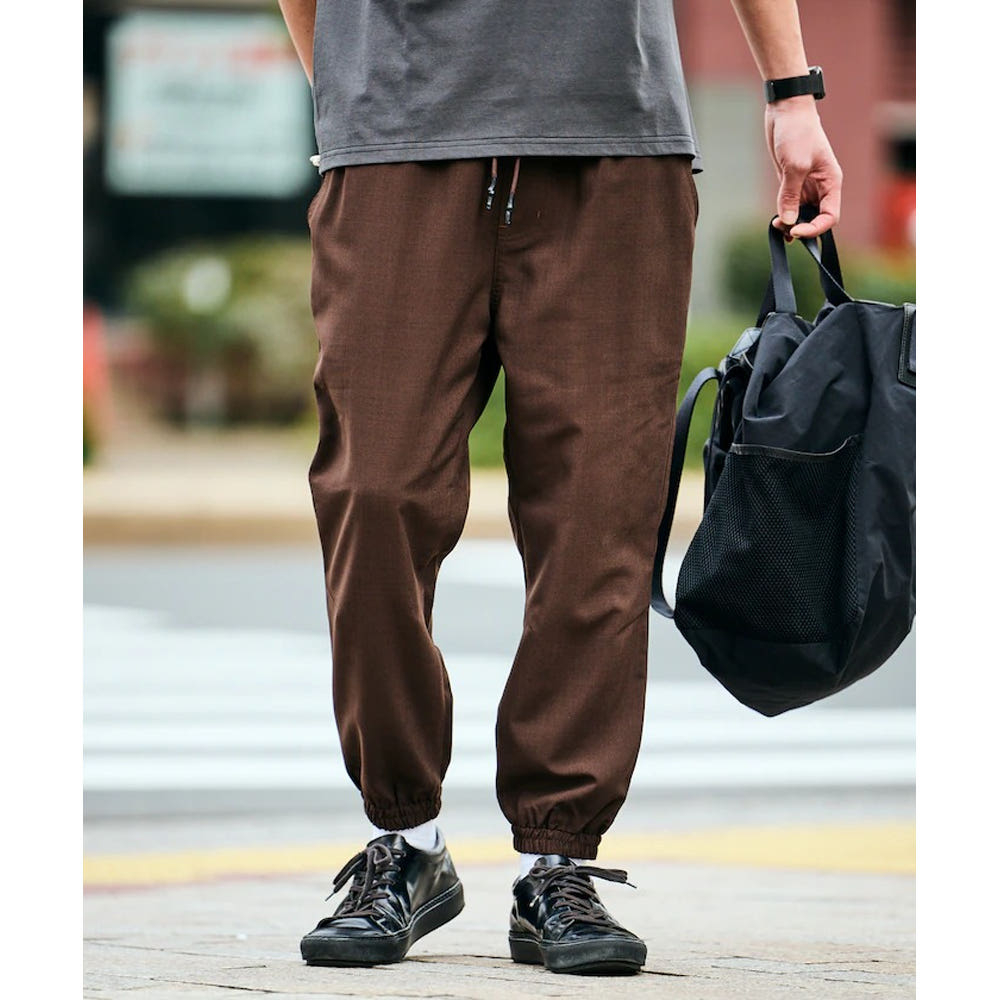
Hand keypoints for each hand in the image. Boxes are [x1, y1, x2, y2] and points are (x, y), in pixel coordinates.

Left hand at [765, 96, 842, 238]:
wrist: (786, 111)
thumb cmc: (797, 132)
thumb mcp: (795, 165)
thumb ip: (791, 195)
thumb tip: (788, 220)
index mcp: (831, 182)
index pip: (830, 216)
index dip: (815, 228)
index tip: (796, 231)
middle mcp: (821, 187)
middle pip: (816, 218)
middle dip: (801, 228)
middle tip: (782, 229)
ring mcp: (805, 186)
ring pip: (802, 214)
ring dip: (790, 224)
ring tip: (776, 225)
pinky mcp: (791, 183)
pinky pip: (790, 206)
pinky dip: (784, 215)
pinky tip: (775, 221)